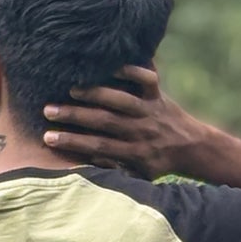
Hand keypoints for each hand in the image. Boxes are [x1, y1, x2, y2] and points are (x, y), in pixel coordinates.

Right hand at [42, 66, 204, 178]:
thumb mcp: (140, 177)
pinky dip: (131, 70)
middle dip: (74, 116)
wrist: (192, 148)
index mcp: (133, 152)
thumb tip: (85, 169)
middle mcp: (140, 130)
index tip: (48, 138)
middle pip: (104, 122)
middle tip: (48, 110)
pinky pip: (146, 79)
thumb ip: (115, 173)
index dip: (72, 143)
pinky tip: (109, 64)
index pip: (98, 146)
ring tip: (71, 89)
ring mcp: (149, 110)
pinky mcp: (158, 94)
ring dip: (95, 93)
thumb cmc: (158, 163)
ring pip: (120, 100)